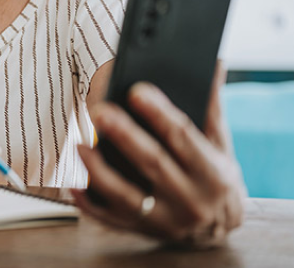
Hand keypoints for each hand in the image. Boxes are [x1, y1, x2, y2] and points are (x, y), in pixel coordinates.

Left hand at [72, 64, 244, 247]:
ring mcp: (164, 219)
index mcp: (212, 174)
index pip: (183, 138)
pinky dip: (89, 203)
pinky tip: (72, 185)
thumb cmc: (215, 177)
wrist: (217, 230)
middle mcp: (190, 200)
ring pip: (127, 195)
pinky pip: (109, 218)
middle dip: (125, 136)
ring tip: (81, 145)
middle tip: (100, 110)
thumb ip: (210, 108)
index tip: (137, 90)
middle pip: (153, 163)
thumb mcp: (220, 146)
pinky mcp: (141, 230)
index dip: (159, 113)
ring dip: (100, 171)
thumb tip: (212, 63)